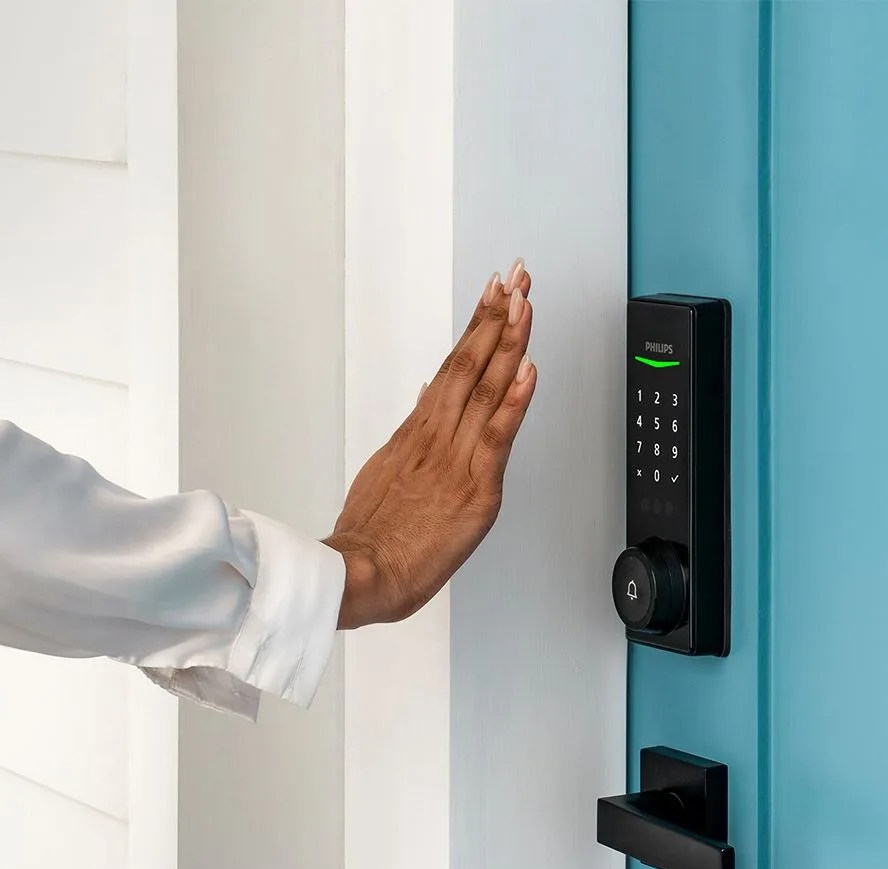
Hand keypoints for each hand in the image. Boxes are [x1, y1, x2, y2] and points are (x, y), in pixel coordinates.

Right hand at [323, 259, 536, 627]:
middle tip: (516, 276)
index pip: (454, 366)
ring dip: (507, 342)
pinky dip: (514, 402)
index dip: (478, 327)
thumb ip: (413, 432)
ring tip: (523, 302)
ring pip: (485, 389)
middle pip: (470, 363)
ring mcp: (456, 459)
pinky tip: (528, 370)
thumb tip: (428, 394)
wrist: (359, 574)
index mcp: (420, 433)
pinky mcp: (473, 488)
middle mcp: (438, 436)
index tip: (495, 293)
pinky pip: (497, 438)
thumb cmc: (372, 536)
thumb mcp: (387, 470)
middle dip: (497, 316)